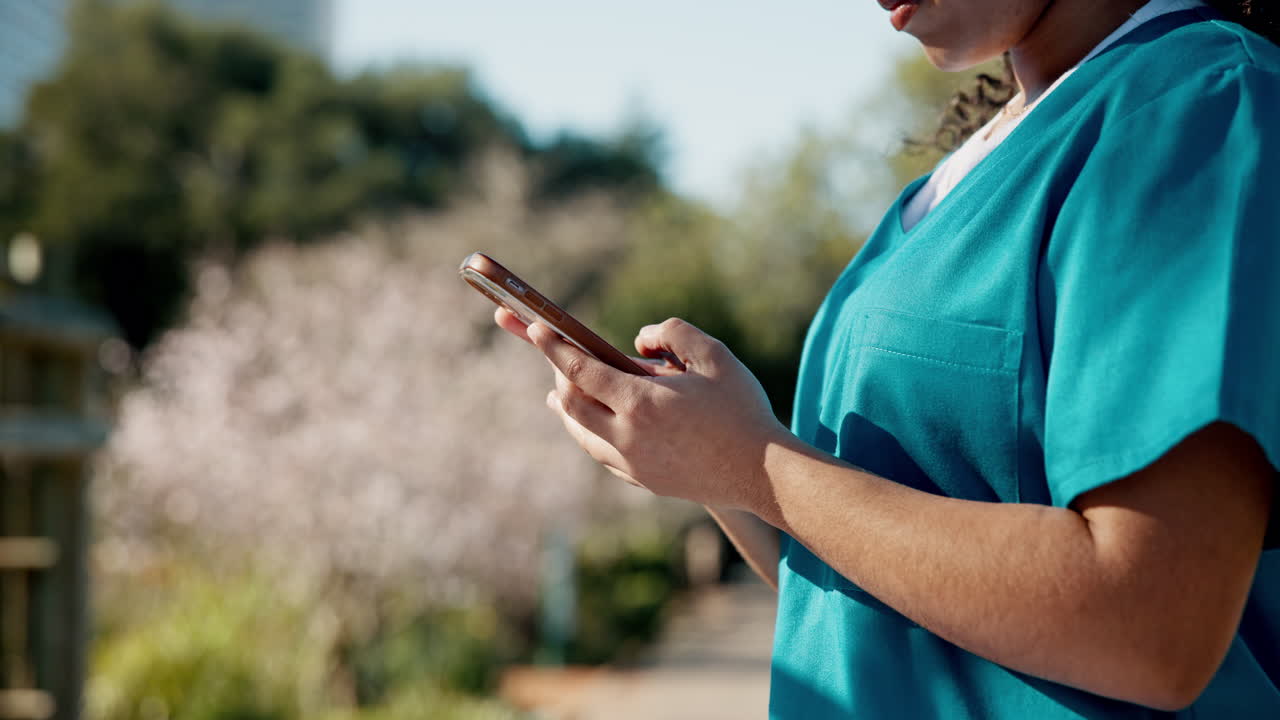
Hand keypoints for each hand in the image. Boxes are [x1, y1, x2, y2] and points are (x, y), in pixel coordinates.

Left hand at [493, 308, 789, 510]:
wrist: (764, 474)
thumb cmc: (742, 410)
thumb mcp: (714, 356)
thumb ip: (673, 334)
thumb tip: (639, 342)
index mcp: (639, 402)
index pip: (580, 371)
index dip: (553, 348)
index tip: (535, 329)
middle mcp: (627, 437)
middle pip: (570, 407)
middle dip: (559, 378)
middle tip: (556, 358)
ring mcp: (633, 464)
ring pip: (582, 436)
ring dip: (568, 412)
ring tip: (558, 395)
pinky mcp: (644, 482)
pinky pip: (603, 456)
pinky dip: (590, 436)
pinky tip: (593, 428)